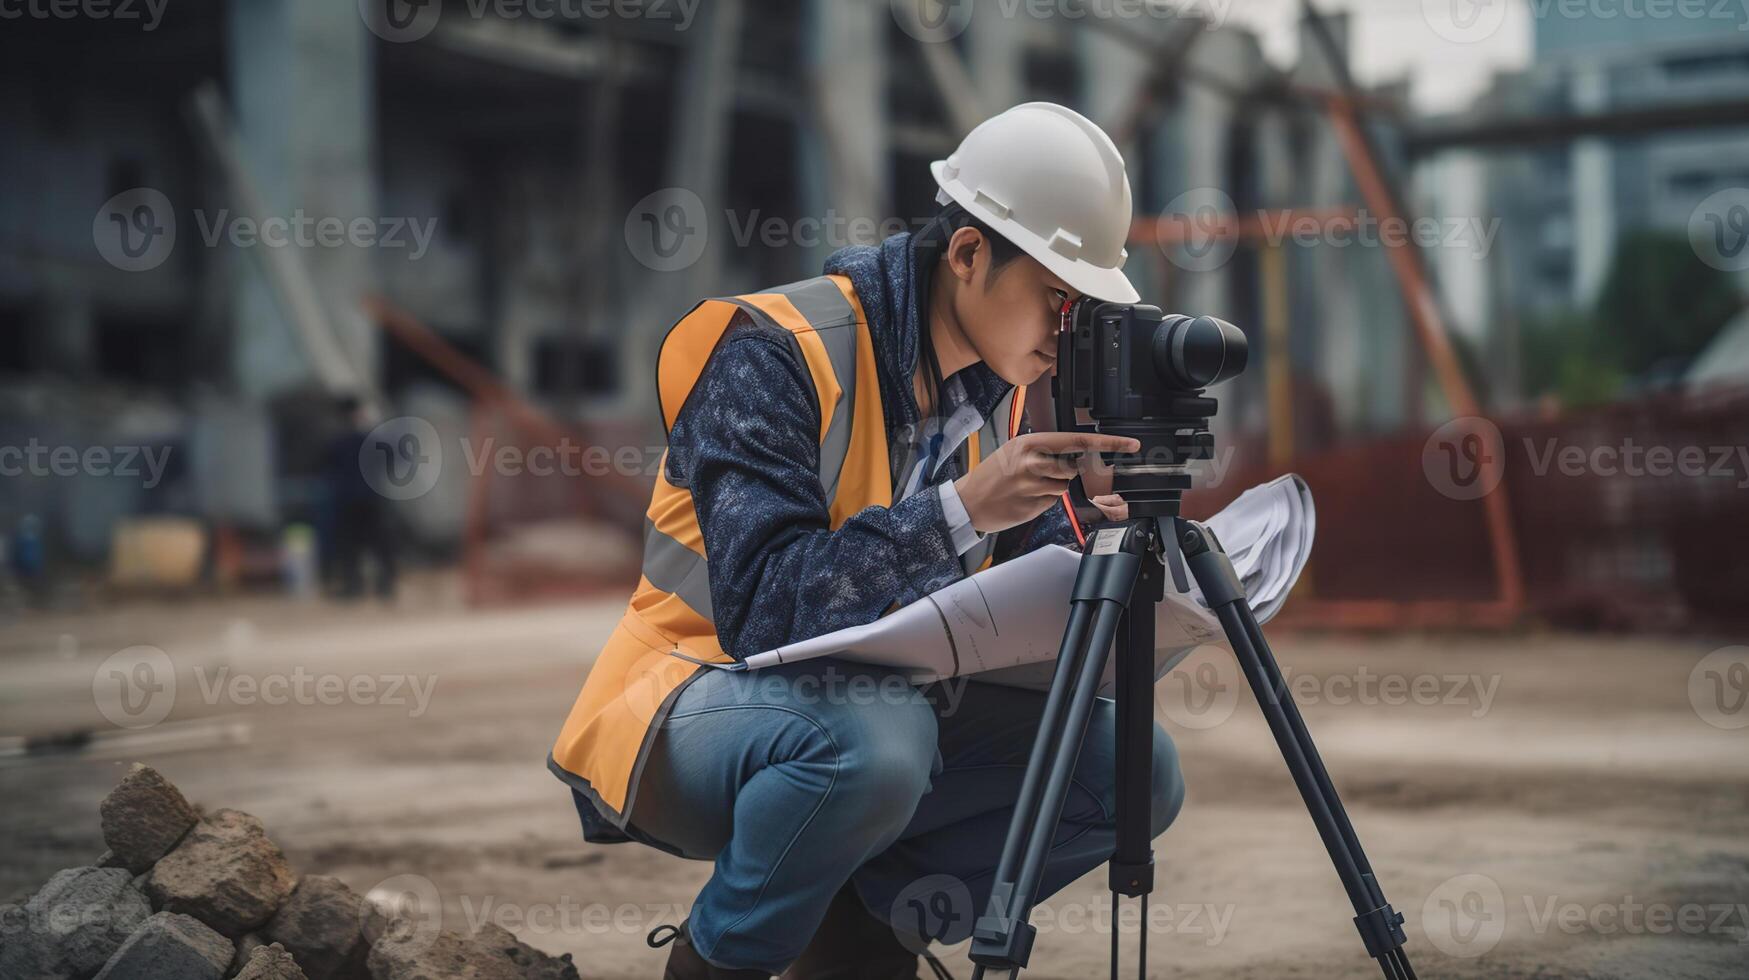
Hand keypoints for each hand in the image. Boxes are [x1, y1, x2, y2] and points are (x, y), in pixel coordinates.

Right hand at [954, 431, 1139, 533]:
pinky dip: (1045, 499)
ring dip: (1054, 486)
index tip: (1129, 444)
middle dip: (1067, 471)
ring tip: (1029, 486)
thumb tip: (1074, 454)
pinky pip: (1054, 501)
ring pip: (1065, 485)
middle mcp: (1033, 462)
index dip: (1107, 443)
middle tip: (1046, 473)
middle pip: (1073, 466)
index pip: (1078, 440)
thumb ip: (1044, 451)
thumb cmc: (990, 477)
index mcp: (1029, 444)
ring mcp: (1034, 485)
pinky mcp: (1036, 505)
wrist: (968, 503)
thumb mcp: (1013, 452)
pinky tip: (1027, 498)